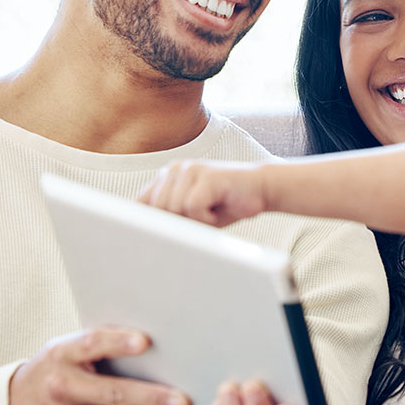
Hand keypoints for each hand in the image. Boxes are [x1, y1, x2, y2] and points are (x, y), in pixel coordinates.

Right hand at [3, 327, 190, 404]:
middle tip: (183, 399)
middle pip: (114, 394)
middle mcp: (63, 387)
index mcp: (61, 354)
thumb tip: (152, 342)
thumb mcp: (63, 351)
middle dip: (152, 397)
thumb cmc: (53, 372)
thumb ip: (96, 346)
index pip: (91, 343)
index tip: (145, 341)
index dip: (118, 342)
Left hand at [140, 160, 268, 226]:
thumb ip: (168, 217)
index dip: (147, 222)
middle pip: (158, 210)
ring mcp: (189, 169)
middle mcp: (174, 169)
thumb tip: (143, 234)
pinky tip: (219, 209)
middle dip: (178, 222)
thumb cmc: (226, 205)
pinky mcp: (205, 175)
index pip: (142, 203)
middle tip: (201, 219)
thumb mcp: (190, 214)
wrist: (262, 190)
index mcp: (166, 177)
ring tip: (212, 212)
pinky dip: (207, 217)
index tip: (152, 234)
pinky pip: (192, 207)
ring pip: (174, 209)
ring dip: (195, 220)